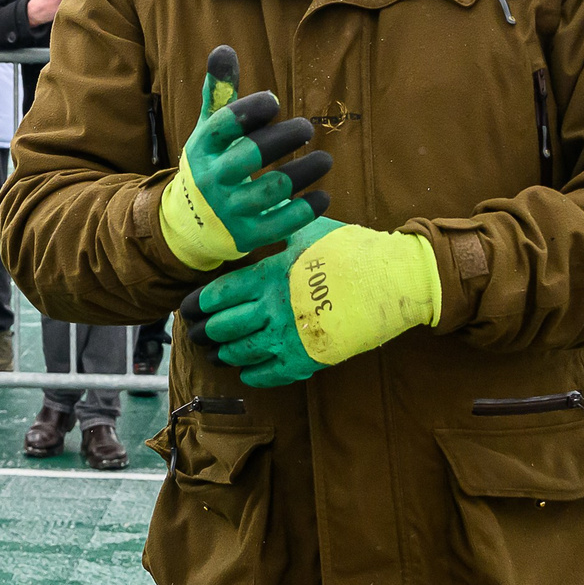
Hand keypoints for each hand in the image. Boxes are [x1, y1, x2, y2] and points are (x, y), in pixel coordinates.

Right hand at [156, 45, 331, 271]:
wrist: (189, 225)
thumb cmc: (209, 164)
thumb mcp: (208, 130)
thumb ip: (219, 92)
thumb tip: (224, 50)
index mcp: (202, 148)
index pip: (224, 125)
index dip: (251, 110)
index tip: (274, 102)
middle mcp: (212, 179)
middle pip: (251, 156)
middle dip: (284, 138)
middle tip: (307, 127)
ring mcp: (229, 210)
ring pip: (273, 189)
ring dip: (305, 172)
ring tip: (325, 159)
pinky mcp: (247, 235)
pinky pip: (282, 222)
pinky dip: (307, 208)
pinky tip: (323, 194)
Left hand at [195, 216, 442, 386]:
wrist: (392, 280)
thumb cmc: (352, 250)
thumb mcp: (309, 230)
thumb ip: (279, 227)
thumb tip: (260, 210)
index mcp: (268, 274)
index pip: (218, 294)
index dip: (199, 304)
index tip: (191, 307)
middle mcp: (272, 307)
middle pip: (222, 326)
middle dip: (205, 331)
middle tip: (197, 334)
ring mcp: (289, 336)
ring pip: (240, 352)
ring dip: (224, 354)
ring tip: (216, 354)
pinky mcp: (307, 359)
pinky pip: (268, 374)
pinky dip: (253, 374)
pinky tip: (247, 371)